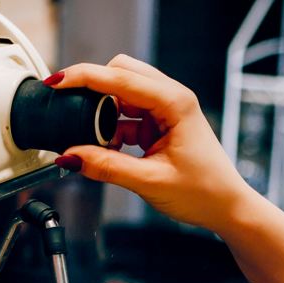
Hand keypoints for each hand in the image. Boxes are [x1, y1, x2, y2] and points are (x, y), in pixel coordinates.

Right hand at [47, 54, 252, 231]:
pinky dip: (111, 132)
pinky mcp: (159, 126)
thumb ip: (107, 168)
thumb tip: (71, 157)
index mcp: (175, 103)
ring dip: (102, 116)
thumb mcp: (149, 181)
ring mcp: (165, 112)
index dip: (85, 78)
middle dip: (93, 91)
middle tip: (70, 113)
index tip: (58, 82)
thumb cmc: (203, 192)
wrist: (225, 207)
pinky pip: (126, 118)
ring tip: (92, 143)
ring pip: (121, 97)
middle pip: (120, 74)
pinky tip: (106, 151)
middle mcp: (171, 99)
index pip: (121, 78)